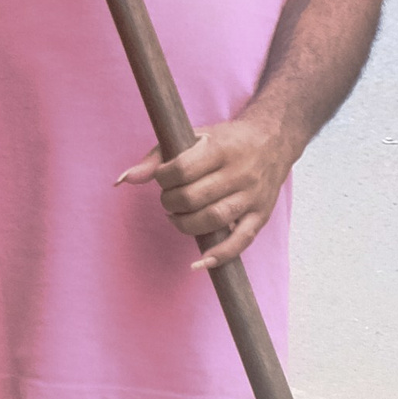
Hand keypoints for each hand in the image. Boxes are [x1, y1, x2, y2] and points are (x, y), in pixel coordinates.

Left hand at [118, 109, 301, 271]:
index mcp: (221, 148)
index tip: (162, 178)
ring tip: (178, 217)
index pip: (183, 169)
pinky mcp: (261, 215)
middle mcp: (240, 172)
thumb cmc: (225, 141)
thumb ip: (156, 156)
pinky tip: (200, 262)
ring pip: (214, 219)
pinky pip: (241, 241)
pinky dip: (220, 255)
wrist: (273, 140)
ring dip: (186, 224)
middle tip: (169, 199)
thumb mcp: (193, 137)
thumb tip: (124, 180)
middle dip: (171, 202)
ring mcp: (252, 196)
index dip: (163, 178)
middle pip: (194, 197)